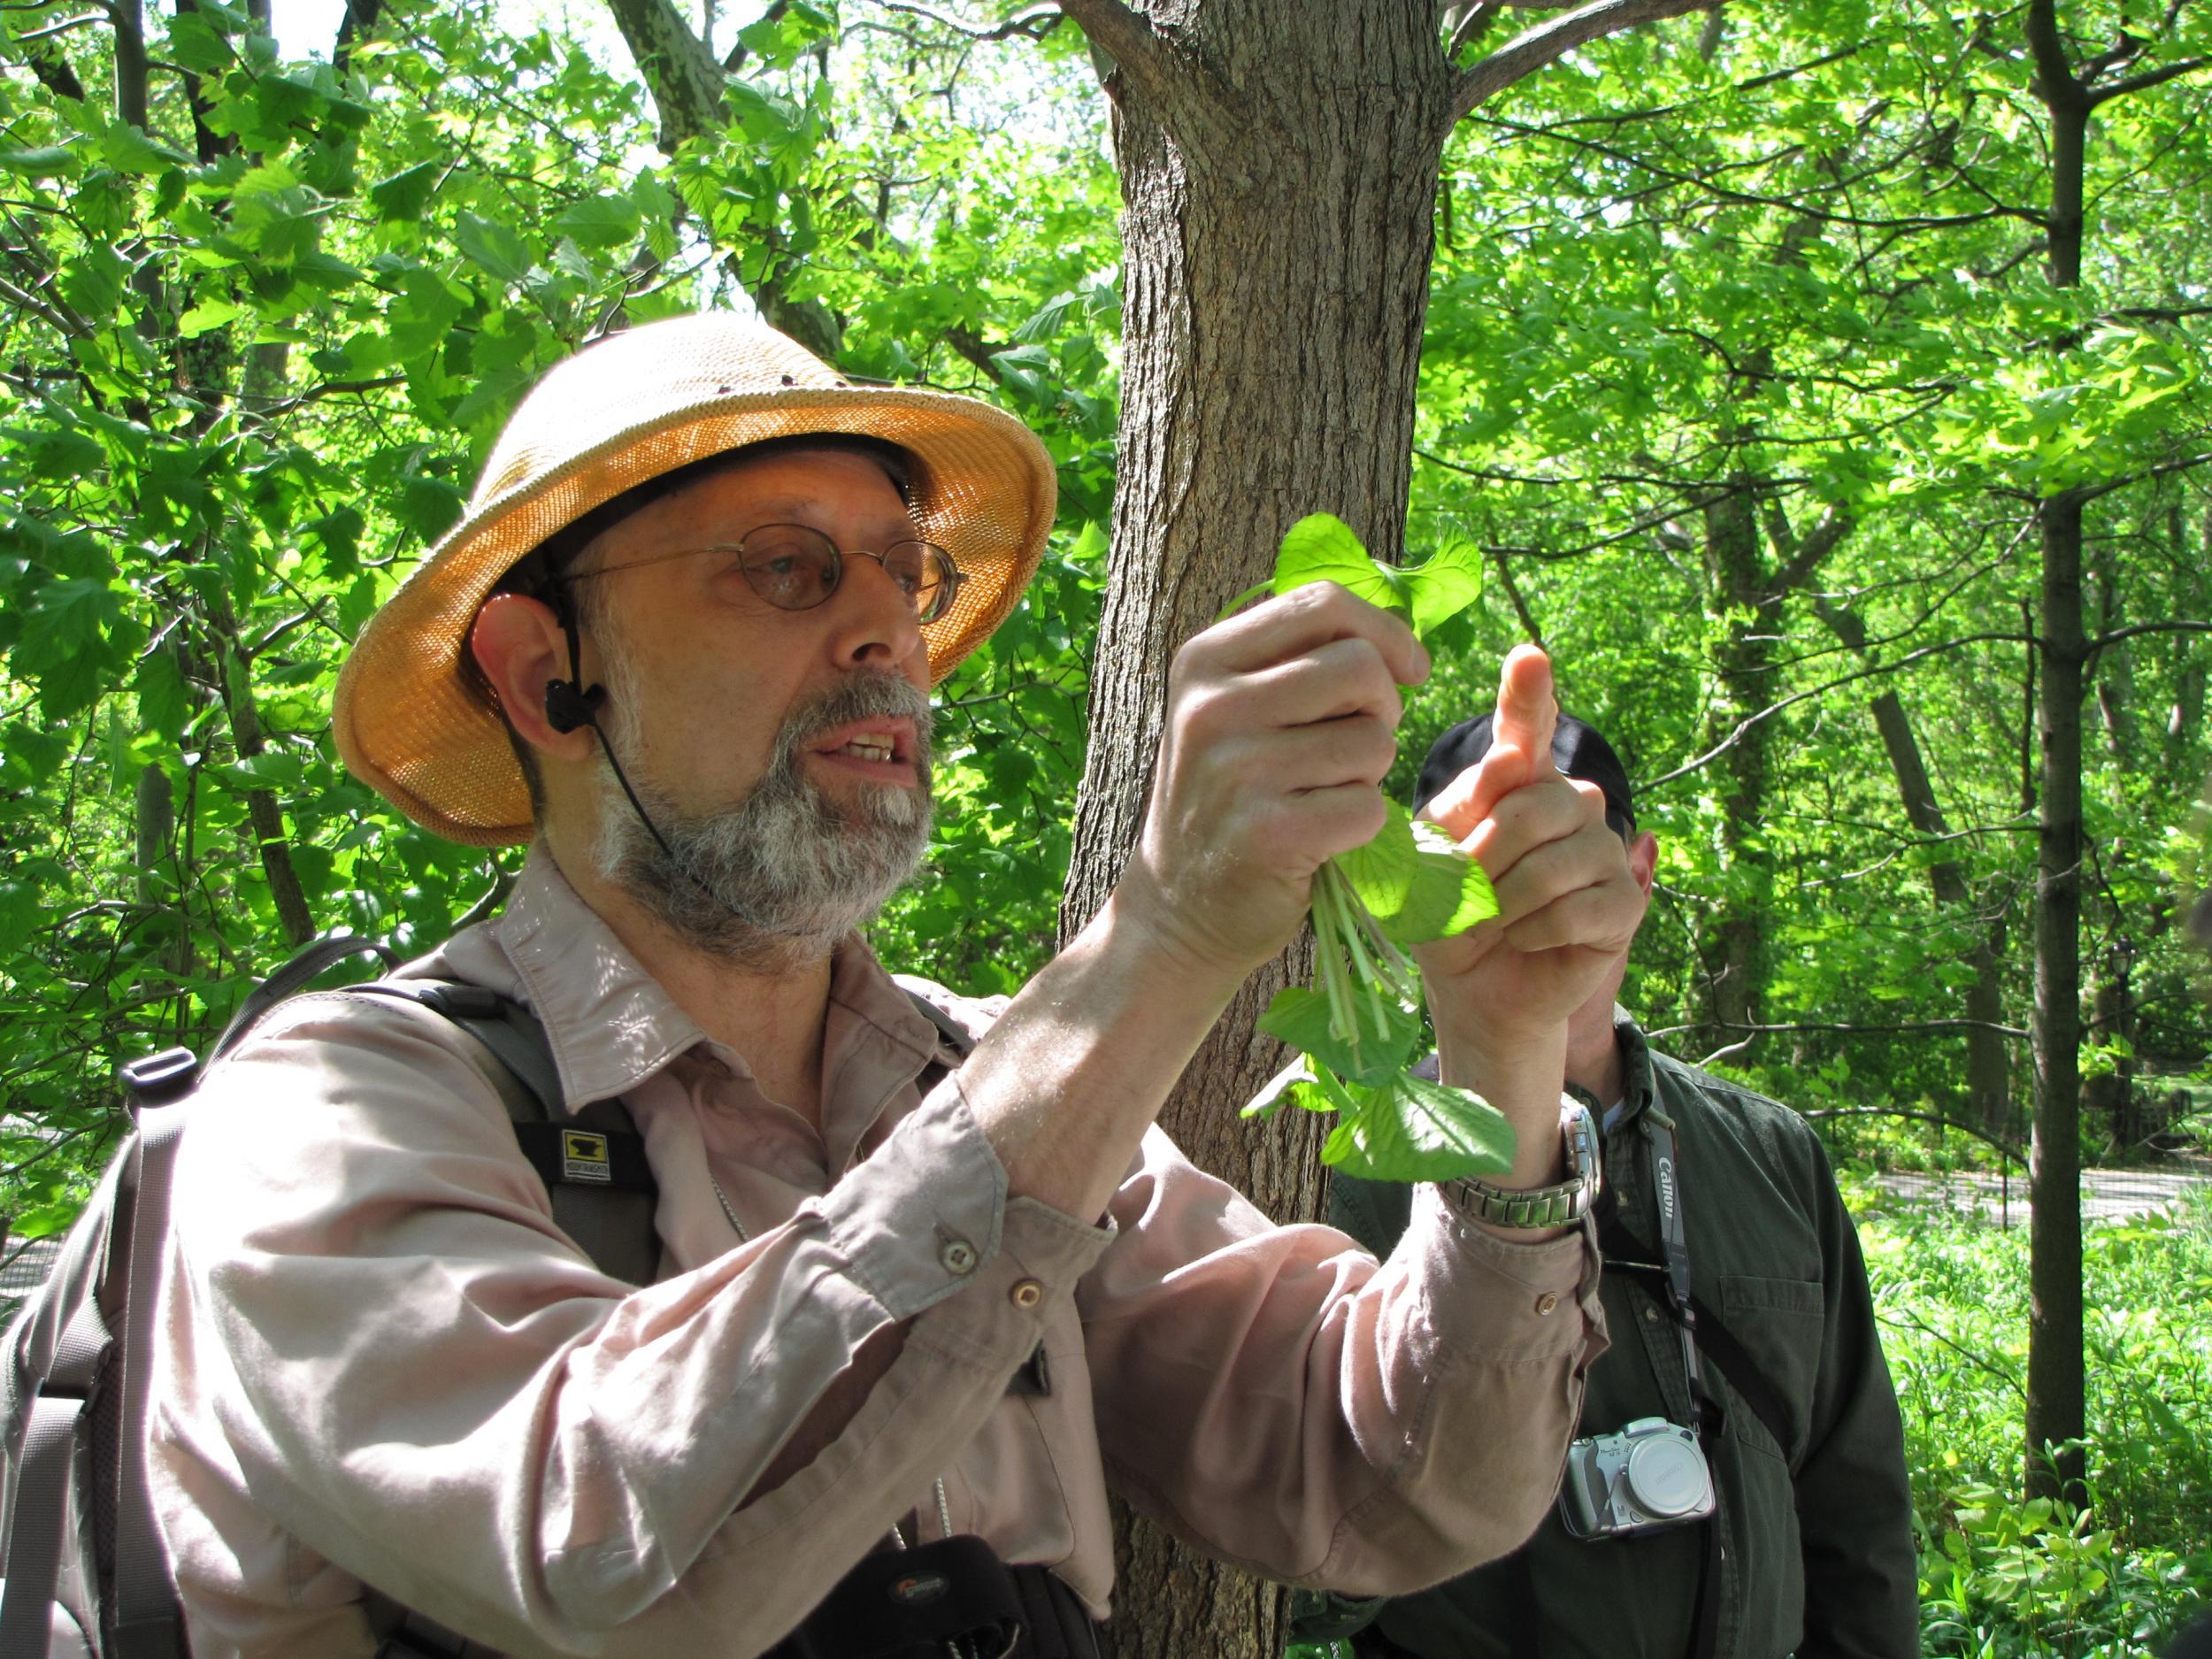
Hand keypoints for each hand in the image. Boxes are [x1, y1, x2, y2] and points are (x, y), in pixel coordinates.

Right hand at [1118, 583, 1428, 987]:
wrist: (1176, 911)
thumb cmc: (1226, 798)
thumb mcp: (1231, 711)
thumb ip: (1294, 658)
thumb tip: (1396, 629)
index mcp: (1204, 660)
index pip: (1322, 602)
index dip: (1386, 631)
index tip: (1408, 671)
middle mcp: (1212, 707)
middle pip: (1360, 667)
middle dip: (1383, 708)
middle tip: (1358, 744)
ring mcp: (1236, 771)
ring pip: (1372, 740)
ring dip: (1370, 772)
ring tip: (1325, 793)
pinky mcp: (1268, 833)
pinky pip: (1367, 806)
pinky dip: (1362, 825)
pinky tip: (1321, 837)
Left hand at [1414, 646, 1645, 1080]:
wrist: (1473, 987)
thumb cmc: (1450, 915)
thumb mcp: (1433, 859)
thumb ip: (1460, 811)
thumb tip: (1510, 765)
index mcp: (1518, 783)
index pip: (1528, 728)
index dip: (1530, 695)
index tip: (1528, 658)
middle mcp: (1569, 802)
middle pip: (1534, 804)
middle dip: (1488, 857)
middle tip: (1469, 892)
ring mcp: (1603, 849)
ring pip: (1557, 860)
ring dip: (1509, 900)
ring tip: (1496, 919)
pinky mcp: (1626, 902)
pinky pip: (1580, 906)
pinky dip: (1537, 930)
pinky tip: (1527, 939)